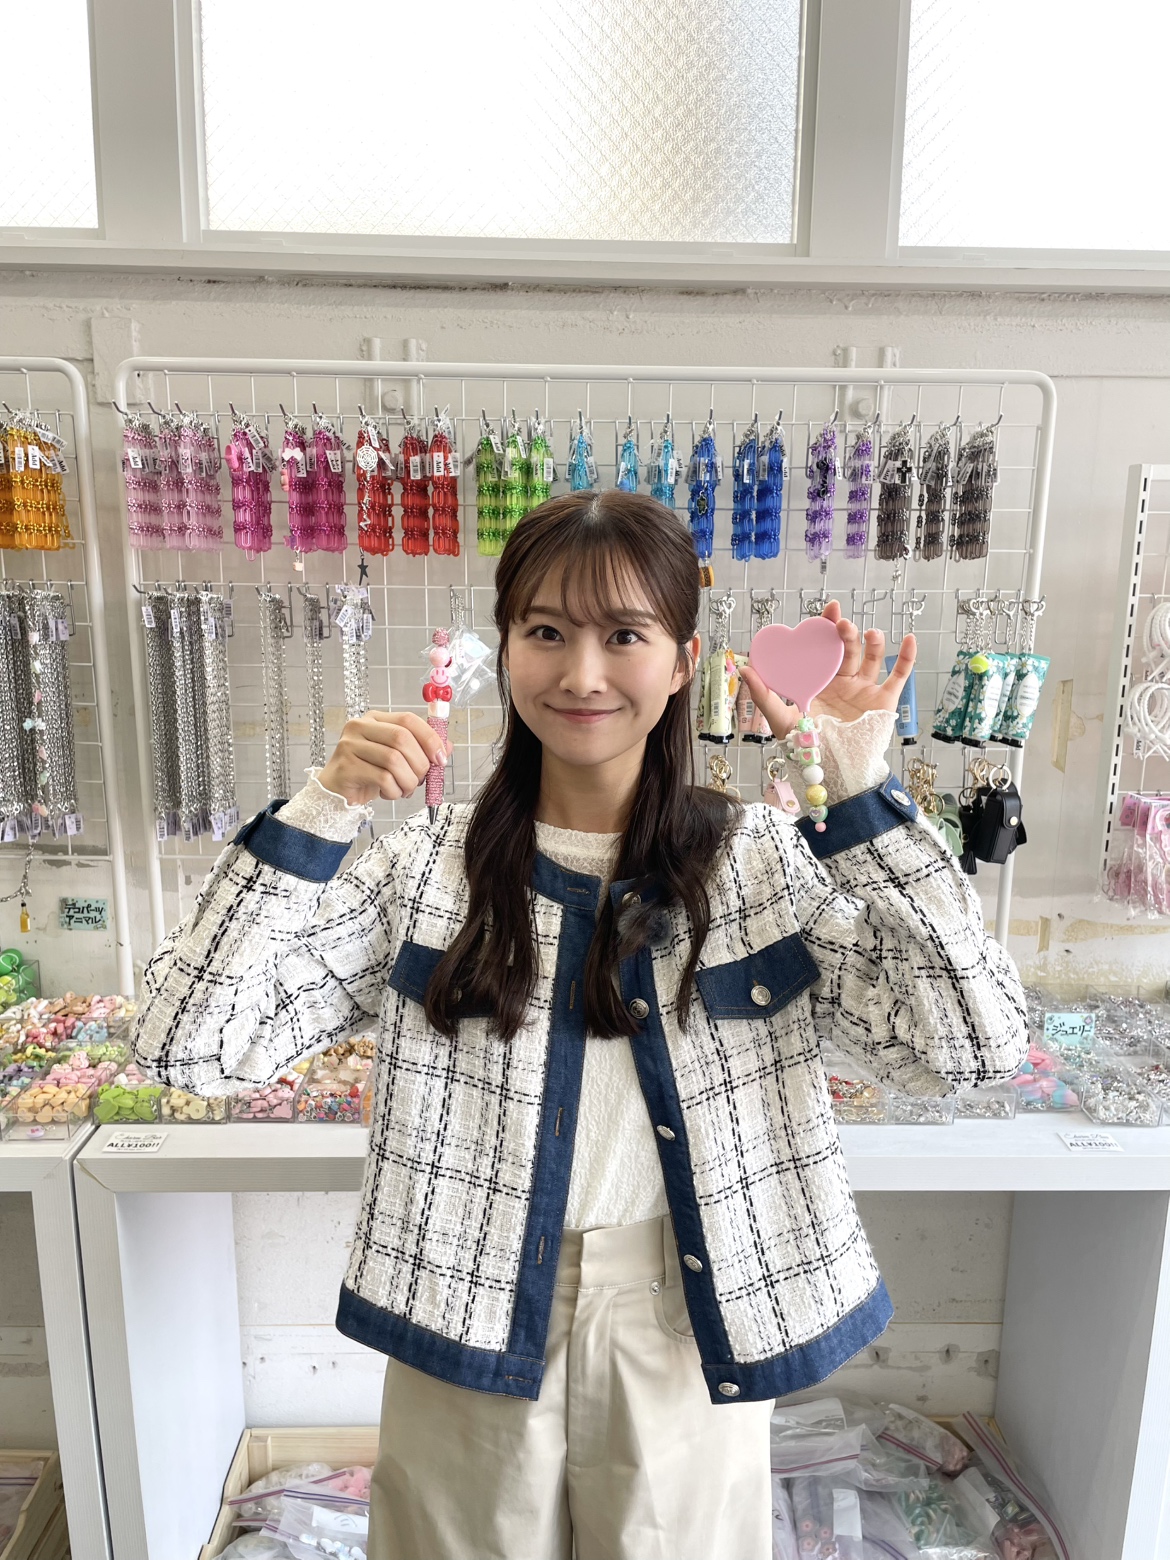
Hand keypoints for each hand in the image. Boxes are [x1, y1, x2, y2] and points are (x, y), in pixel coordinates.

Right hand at [316, 712, 452, 805]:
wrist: (338, 792)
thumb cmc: (369, 773)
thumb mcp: (398, 759)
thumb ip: (420, 750)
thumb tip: (446, 747)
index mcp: (376, 719)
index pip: (408, 720)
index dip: (429, 738)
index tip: (440, 758)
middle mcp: (360, 727)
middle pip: (402, 738)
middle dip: (419, 763)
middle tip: (421, 779)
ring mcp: (350, 745)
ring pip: (393, 760)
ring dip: (408, 780)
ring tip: (405, 789)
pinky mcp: (347, 767)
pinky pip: (382, 778)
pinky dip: (394, 791)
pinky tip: (390, 793)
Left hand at [738, 600, 916, 740]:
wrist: (833, 771)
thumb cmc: (806, 746)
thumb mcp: (781, 718)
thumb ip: (764, 694)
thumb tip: (744, 667)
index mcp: (821, 679)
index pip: (824, 646)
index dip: (827, 626)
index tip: (828, 609)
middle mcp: (844, 681)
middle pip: (848, 649)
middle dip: (846, 633)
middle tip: (841, 624)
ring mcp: (865, 690)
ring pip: (872, 657)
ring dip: (873, 642)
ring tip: (869, 634)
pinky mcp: (884, 701)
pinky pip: (899, 676)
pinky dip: (907, 657)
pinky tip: (910, 639)